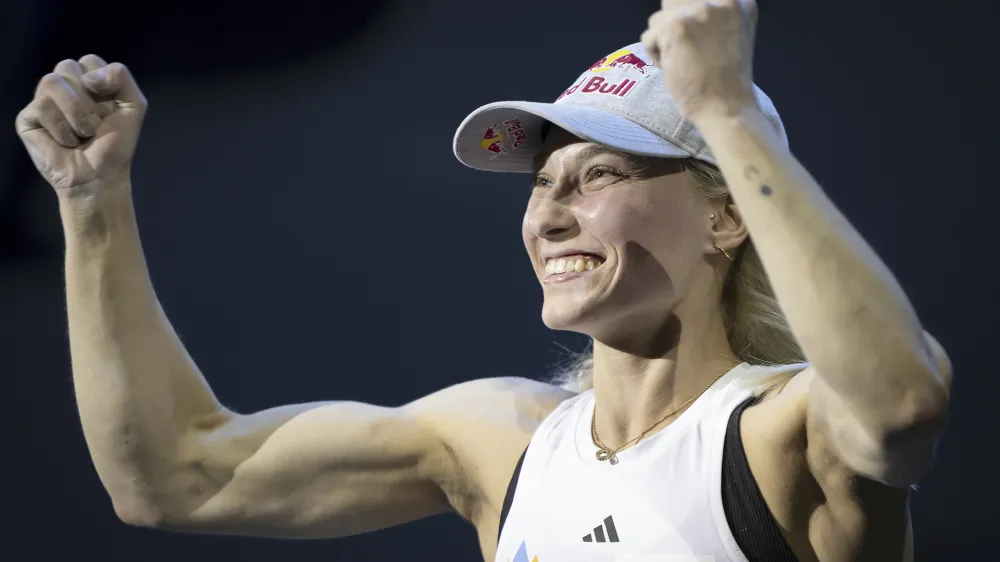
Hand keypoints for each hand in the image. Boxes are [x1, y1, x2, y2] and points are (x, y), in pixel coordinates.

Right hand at [15, 55, 146, 192]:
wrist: (100, 176)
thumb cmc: (115, 143)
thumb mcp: (133, 106)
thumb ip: (121, 77)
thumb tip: (88, 76)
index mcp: (87, 81)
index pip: (89, 61)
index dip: (103, 83)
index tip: (111, 108)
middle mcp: (63, 87)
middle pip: (67, 66)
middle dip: (89, 99)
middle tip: (95, 124)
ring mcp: (43, 100)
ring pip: (52, 81)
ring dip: (76, 112)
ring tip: (84, 134)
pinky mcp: (28, 118)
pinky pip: (42, 107)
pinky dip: (62, 129)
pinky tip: (66, 142)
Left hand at [641, 0, 758, 121]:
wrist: (727, 107)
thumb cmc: (726, 80)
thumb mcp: (730, 34)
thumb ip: (712, 16)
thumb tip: (676, 6)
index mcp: (738, 1)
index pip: (693, 0)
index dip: (687, 20)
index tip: (694, 42)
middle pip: (675, 4)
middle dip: (674, 29)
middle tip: (690, 54)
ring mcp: (699, 10)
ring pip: (659, 19)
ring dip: (664, 43)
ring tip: (685, 62)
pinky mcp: (677, 26)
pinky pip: (649, 36)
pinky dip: (655, 56)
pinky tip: (677, 68)